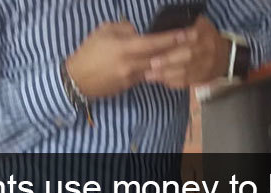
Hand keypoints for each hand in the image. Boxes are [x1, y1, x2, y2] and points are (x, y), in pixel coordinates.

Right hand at [65, 21, 187, 98]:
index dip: (171, 38)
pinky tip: (166, 64)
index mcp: (124, 48)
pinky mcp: (129, 86)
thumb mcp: (105, 31)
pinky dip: (156, 69)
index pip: (153, 42)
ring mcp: (131, 77)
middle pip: (159, 57)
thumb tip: (138, 31)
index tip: (186, 33)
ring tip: (184, 53)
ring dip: (170, 61)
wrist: (77, 80)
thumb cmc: (89, 51)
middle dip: (177, 49)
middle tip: (194, 42)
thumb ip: (125, 28)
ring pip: (155, 68)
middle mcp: (131, 65)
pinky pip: (147, 75)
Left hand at [144, 17, 230, 87]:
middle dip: (167, 61)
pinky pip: (187, 82)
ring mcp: (206, 65)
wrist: (227, 56)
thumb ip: (185, 26)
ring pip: (185, 72)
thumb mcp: (200, 25)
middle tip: (150, 65)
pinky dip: (173, 83)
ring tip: (149, 75)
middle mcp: (207, 49)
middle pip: (186, 56)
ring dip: (166, 75)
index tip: (157, 45)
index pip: (188, 38)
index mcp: (204, 33)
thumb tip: (163, 26)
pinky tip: (161, 81)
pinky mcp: (203, 78)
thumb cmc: (207, 37)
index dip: (173, 43)